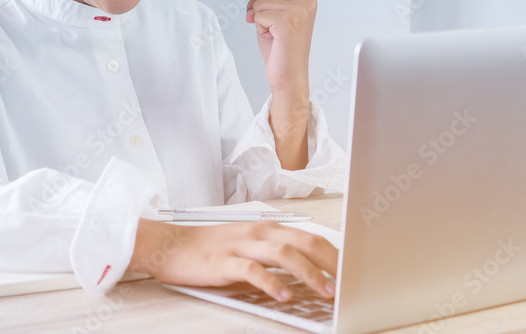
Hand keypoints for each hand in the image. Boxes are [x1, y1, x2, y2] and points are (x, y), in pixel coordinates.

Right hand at [128, 219, 337, 301]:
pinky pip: (253, 272)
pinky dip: (272, 284)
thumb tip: (309, 274)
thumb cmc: (212, 248)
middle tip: (350, 281)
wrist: (171, 245)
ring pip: (284, 254)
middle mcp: (260, 232)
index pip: (311, 237)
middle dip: (332, 262)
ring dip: (309, 274)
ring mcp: (242, 245)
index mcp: (269, 228)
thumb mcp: (249, 246)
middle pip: (305, 242)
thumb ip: (276, 255)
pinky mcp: (224, 261)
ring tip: (326, 292)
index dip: (335, 253)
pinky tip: (285, 297)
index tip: (354, 270)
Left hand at [245, 0, 316, 93]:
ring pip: (259, 5)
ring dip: (262, 24)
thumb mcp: (272, 17)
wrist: (289, 77)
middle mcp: (306, 2)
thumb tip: (252, 3)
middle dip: (261, 13)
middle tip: (276, 32)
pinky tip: (275, 40)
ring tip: (277, 38)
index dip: (264, 8)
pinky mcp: (288, 22)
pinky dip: (261, 30)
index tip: (278, 26)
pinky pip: (258, 16)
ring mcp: (299, 11)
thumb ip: (264, 2)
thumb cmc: (280, 50)